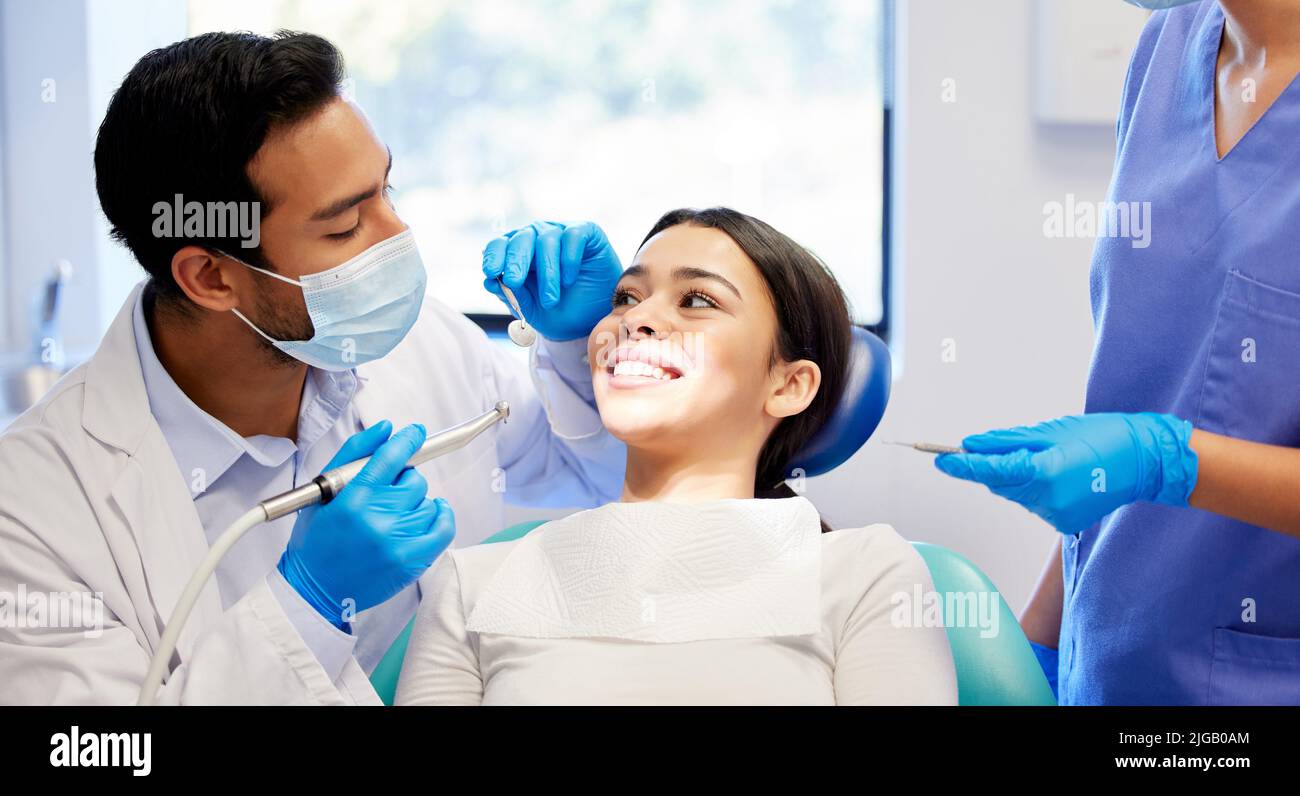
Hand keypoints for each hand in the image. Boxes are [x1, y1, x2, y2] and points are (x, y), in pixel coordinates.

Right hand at [278, 421, 455, 627]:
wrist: (315, 590)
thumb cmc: (317, 539)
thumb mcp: (322, 490)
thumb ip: (354, 453)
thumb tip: (387, 428)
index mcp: (352, 499)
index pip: (391, 457)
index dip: (407, 440)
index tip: (415, 433)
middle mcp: (378, 519)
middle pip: (414, 480)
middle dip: (402, 481)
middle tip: (385, 495)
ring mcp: (398, 542)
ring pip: (429, 502)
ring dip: (416, 503)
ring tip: (394, 515)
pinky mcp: (413, 562)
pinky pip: (444, 527)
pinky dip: (440, 516)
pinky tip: (427, 515)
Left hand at [481, 220, 622, 340]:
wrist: (594, 320)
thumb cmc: (560, 311)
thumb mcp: (531, 309)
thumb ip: (511, 295)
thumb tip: (489, 281)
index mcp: (518, 252)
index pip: (500, 244)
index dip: (494, 255)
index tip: (491, 272)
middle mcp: (537, 237)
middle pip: (521, 238)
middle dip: (515, 261)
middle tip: (513, 282)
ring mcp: (561, 232)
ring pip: (546, 241)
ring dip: (547, 273)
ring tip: (550, 300)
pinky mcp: (586, 231)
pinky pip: (573, 236)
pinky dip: (569, 259)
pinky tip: (569, 280)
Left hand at [933, 412, 1197, 534]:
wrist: (1144, 460)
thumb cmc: (1100, 436)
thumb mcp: (1050, 430)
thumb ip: (1007, 442)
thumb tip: (972, 446)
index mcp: (1043, 472)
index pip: (990, 471)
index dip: (962, 466)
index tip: (939, 459)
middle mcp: (1047, 499)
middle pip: (1000, 484)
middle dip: (994, 467)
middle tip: (1004, 446)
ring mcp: (1056, 515)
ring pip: (1016, 495)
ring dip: (1018, 477)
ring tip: (1050, 458)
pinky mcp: (1064, 523)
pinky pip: (1035, 504)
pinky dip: (1036, 490)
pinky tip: (1061, 476)